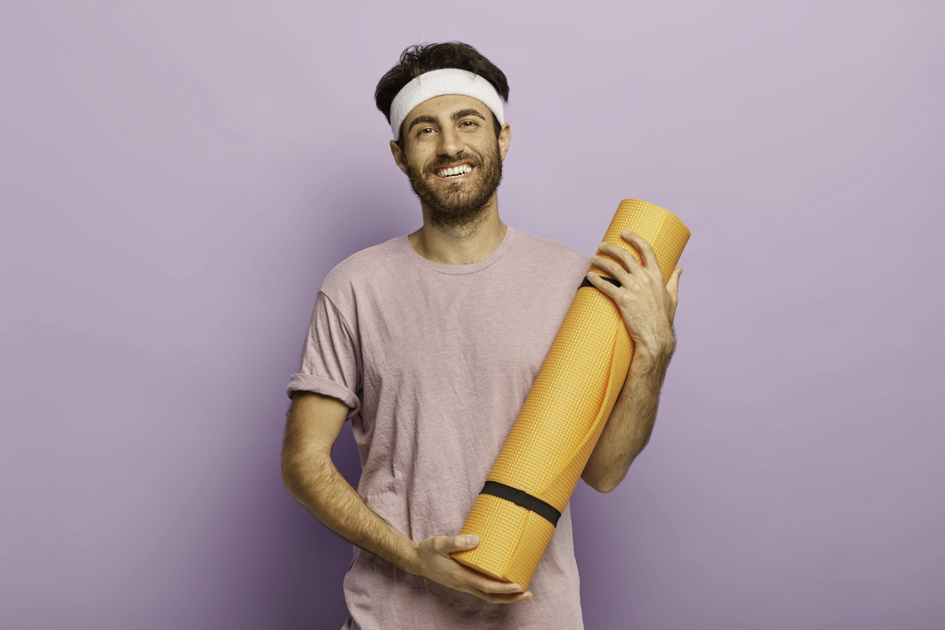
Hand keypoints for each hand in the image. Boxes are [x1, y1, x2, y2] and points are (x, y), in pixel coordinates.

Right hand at [409, 534, 532, 603]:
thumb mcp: (439, 543)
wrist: (416, 560)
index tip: (520, 586)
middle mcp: (464, 584)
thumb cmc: (428, 552)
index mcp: (460, 577)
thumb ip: (456, 542)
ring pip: (488, 595)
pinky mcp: (464, 581)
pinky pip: (483, 590)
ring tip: (522, 591)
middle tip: (528, 593)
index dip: (504, 588)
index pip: (487, 587)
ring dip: (505, 596)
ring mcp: (464, 585)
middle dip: (511, 598)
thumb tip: (477, 540)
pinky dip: (496, 590)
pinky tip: (503, 582)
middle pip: (491, 596)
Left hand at [587, 230, 681, 358]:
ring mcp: (634, 289)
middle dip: (611, 247)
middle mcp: (645, 279)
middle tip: (601, 245)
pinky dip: (596, 279)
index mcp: (657, 276)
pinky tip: (589, 276)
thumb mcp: (673, 297)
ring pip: (613, 268)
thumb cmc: (663, 319)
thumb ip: (674, 281)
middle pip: (625, 255)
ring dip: (600, 261)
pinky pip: (606, 286)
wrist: (656, 337)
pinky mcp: (623, 300)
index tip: (624, 232)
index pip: (647, 249)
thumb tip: (680, 269)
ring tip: (593, 258)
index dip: (634, 238)